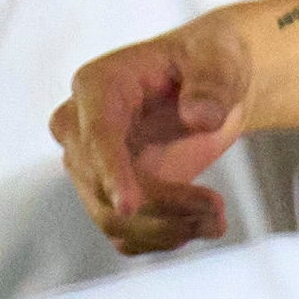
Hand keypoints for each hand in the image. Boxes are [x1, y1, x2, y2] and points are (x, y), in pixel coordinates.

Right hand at [49, 14, 256, 254]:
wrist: (214, 83)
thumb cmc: (210, 60)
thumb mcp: (219, 59)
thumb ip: (212, 85)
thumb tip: (200, 117)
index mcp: (97, 87)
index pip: (95, 137)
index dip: (111, 173)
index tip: (129, 207)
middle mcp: (79, 129)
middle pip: (101, 188)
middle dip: (162, 208)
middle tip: (218, 210)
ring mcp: (90, 166)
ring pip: (112, 219)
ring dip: (167, 230)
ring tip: (218, 220)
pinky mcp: (109, 194)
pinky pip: (125, 234)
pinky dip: (164, 238)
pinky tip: (204, 225)